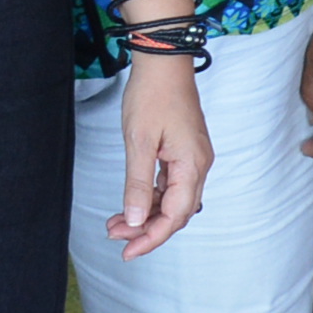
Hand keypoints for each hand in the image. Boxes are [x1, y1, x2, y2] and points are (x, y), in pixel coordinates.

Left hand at [103, 56, 212, 257]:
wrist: (162, 61)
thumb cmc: (152, 95)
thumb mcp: (139, 142)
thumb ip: (137, 183)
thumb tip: (134, 219)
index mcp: (192, 165)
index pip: (175, 216)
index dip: (151, 237)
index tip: (128, 250)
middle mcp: (198, 165)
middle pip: (176, 212)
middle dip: (146, 228)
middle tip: (115, 237)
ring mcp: (192, 158)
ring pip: (171, 199)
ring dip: (145, 213)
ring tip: (115, 223)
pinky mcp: (183, 151)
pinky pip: (169, 184)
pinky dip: (149, 195)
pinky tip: (130, 201)